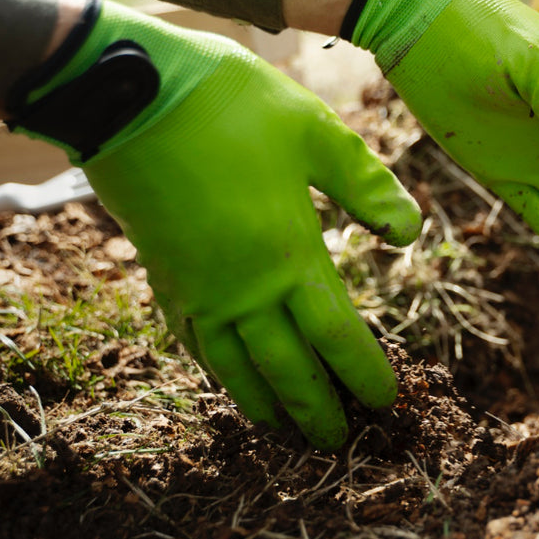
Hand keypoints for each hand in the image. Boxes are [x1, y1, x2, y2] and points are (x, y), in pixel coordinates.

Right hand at [8, 0, 420, 448]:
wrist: (128, 96)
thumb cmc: (232, 107)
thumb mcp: (316, 134)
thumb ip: (367, 187)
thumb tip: (410, 234)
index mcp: (289, 256)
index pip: (338, 337)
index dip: (363, 375)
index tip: (385, 403)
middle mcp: (242, 289)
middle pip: (287, 371)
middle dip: (316, 410)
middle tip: (338, 441)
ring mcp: (196, 289)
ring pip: (234, 369)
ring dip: (265, 404)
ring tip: (285, 430)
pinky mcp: (163, 277)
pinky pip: (193, 344)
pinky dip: (217, 372)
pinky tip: (227, 379)